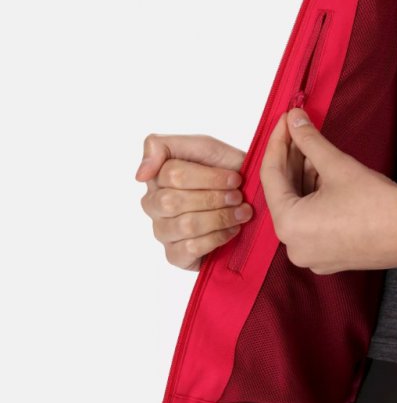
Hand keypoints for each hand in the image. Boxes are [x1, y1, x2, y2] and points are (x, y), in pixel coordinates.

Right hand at [136, 134, 252, 270]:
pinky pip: (190, 249)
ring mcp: (162, 232)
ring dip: (220, 218)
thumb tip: (139, 175)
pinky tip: (232, 230)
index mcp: (156, 177)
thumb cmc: (224, 172)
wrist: (252, 199)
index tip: (235, 179)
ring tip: (240, 213)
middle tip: (237, 197)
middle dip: (213, 198)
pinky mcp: (175, 256)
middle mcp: (154, 205)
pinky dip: (217, 238)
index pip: (172, 175)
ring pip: (184, 225)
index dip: (209, 177)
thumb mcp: (202, 147)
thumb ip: (162, 146)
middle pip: (173, 202)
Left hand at [259, 108, 396, 273]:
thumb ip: (309, 140)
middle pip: (283, 194)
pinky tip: (324, 175)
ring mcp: (311, 255)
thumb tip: (294, 120)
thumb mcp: (336, 165)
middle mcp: (293, 246)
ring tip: (315, 150)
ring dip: (303, 179)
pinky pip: (311, 224)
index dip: (278, 142)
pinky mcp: (327, 257)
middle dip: (292, 160)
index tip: (285, 120)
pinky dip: (314, 200)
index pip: (270, 176)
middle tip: (298, 131)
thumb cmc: (377, 205)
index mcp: (289, 225)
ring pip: (298, 209)